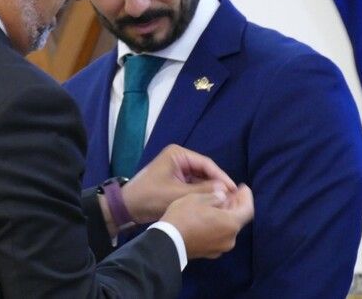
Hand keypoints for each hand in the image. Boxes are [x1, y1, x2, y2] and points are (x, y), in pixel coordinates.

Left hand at [122, 144, 236, 223]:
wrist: (127, 207)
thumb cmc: (150, 197)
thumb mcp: (177, 194)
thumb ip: (202, 191)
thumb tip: (225, 190)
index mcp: (178, 154)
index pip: (206, 163)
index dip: (221, 177)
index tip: (234, 190)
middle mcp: (179, 158)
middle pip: (205, 171)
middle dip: (217, 184)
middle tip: (232, 198)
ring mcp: (177, 169)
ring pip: (200, 179)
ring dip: (210, 190)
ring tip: (225, 202)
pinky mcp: (176, 180)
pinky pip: (193, 185)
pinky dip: (202, 193)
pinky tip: (212, 203)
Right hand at [160, 184, 253, 258]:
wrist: (167, 242)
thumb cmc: (184, 217)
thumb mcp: (199, 198)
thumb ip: (216, 195)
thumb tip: (224, 195)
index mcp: (230, 223)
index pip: (248, 209)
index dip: (247, 196)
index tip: (243, 187)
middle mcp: (230, 238)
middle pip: (238, 219)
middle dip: (235, 204)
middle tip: (229, 193)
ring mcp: (220, 248)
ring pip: (228, 228)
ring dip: (226, 215)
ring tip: (217, 204)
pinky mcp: (210, 252)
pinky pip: (219, 236)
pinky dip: (218, 225)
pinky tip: (209, 218)